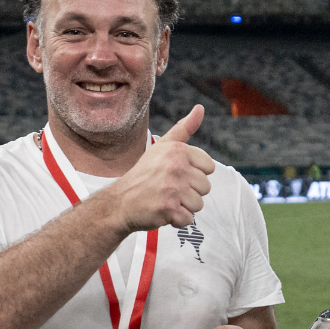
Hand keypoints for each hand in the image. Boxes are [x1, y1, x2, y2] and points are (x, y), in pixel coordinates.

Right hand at [105, 105, 215, 230]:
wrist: (120, 202)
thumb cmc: (144, 174)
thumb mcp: (163, 147)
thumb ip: (184, 128)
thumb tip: (200, 108)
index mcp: (177, 151)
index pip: (209, 168)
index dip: (194, 175)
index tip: (175, 175)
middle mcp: (175, 167)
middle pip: (205, 188)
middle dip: (189, 193)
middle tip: (168, 189)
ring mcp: (171, 189)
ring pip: (199, 204)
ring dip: (184, 207)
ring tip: (166, 199)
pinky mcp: (167, 209)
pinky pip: (188, 219)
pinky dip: (177, 220)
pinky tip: (162, 211)